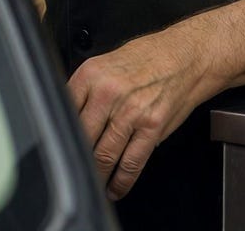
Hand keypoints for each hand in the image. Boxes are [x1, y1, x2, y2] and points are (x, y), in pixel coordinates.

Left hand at [67, 25, 211, 200]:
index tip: (60, 150)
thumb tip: (69, 118)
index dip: (60, 136)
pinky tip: (116, 188)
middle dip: (77, 159)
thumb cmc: (148, 58)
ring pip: (103, 156)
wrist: (184, 56)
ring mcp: (130, 111)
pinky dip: (121, 182)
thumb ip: (87, 89)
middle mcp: (108, 92)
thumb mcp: (107, 63)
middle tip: (75, 170)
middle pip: (81, 138)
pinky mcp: (151, 127)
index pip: (64, 112)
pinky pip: (130, 163)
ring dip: (97, 176)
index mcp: (91, 73)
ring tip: (95, 184)